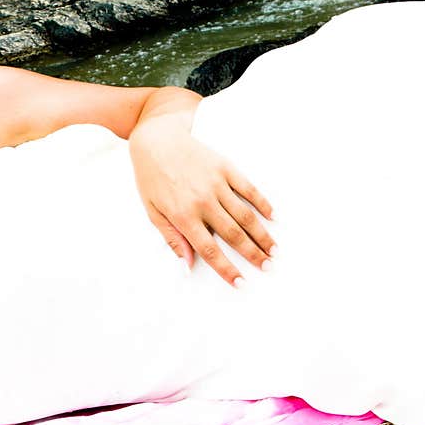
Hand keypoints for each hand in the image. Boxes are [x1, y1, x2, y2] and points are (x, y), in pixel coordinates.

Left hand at [129, 112, 275, 286]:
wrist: (157, 140)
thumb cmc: (151, 179)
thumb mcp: (153, 212)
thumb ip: (172, 239)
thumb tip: (187, 265)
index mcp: (183, 216)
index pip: (209, 250)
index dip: (226, 269)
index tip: (241, 283)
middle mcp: (203, 202)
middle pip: (234, 235)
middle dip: (253, 254)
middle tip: (268, 268)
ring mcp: (217, 184)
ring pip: (245, 215)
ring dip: (262, 235)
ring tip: (274, 250)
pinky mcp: (226, 168)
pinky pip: (249, 189)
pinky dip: (262, 204)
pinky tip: (272, 217)